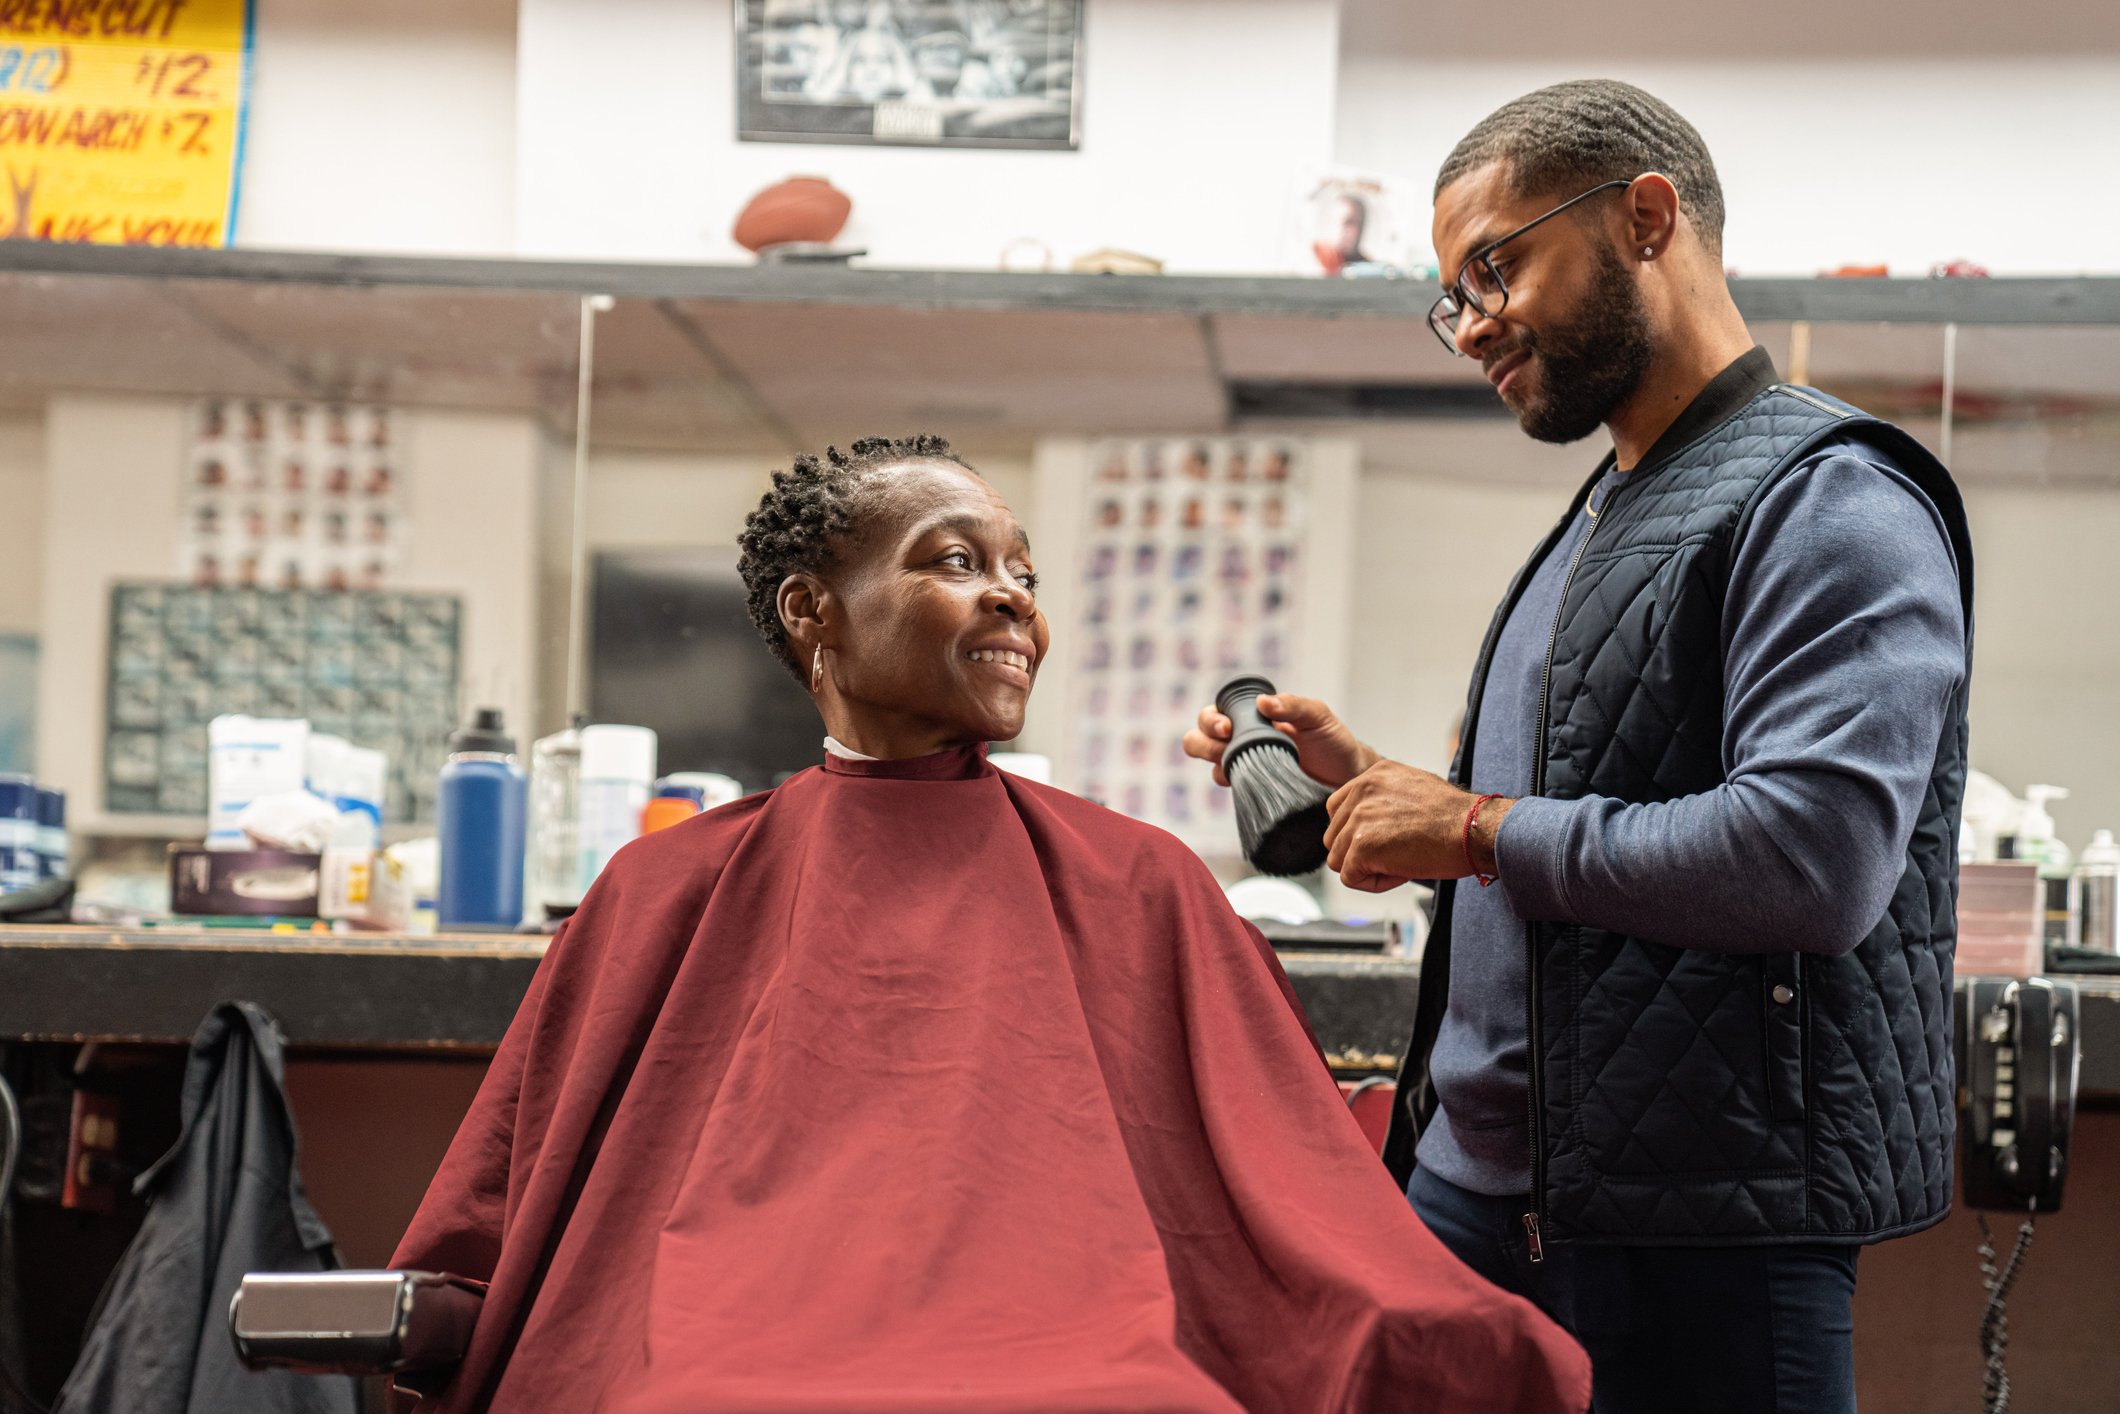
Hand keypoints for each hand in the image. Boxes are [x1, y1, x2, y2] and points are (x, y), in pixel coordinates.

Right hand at [1182, 693, 1376, 789]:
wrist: (1348, 779)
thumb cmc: (1334, 743)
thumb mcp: (1318, 716)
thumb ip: (1294, 705)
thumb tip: (1263, 703)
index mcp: (1254, 718)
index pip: (1217, 712)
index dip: (1212, 718)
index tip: (1228, 726)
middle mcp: (1244, 740)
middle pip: (1200, 737)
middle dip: (1203, 740)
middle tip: (1226, 742)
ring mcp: (1246, 766)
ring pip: (1209, 762)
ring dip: (1212, 760)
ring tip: (1232, 764)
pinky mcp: (1253, 790)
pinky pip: (1228, 786)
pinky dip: (1230, 782)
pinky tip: (1246, 781)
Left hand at [1323, 760, 1514, 892]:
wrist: (1473, 829)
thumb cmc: (1456, 817)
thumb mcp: (1414, 789)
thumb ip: (1385, 799)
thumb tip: (1375, 822)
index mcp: (1373, 776)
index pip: (1338, 809)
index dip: (1356, 832)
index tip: (1381, 840)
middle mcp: (1361, 792)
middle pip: (1335, 836)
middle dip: (1359, 852)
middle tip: (1394, 854)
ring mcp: (1359, 819)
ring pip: (1339, 859)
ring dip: (1367, 868)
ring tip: (1400, 862)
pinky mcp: (1362, 846)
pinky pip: (1351, 878)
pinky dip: (1374, 883)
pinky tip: (1400, 872)